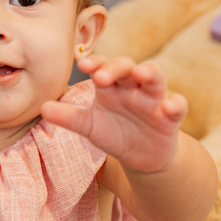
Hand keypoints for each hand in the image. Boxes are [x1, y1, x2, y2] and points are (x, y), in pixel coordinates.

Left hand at [42, 54, 186, 173]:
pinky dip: (175, 103)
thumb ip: (68, 117)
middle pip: (128, 67)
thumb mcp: (89, 127)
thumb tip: (42, 108)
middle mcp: (133, 87)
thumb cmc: (115, 134)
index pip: (104, 66)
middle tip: (102, 76)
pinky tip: (169, 107)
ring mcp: (153, 99)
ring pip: (155, 77)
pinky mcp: (170, 116)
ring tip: (141, 73)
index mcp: (111, 87)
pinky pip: (178, 104)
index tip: (83, 65)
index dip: (96, 63)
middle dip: (116, 67)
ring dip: (150, 73)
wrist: (141, 157)